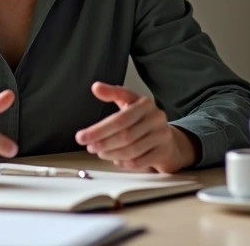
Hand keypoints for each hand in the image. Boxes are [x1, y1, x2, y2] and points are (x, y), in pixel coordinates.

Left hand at [75, 82, 196, 172]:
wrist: (168, 139)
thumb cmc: (143, 120)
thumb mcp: (130, 102)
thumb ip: (113, 93)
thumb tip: (95, 87)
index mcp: (145, 103)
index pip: (119, 119)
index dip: (98, 130)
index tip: (81, 136)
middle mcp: (156, 118)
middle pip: (124, 136)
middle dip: (103, 143)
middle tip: (89, 147)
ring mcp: (162, 136)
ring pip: (131, 150)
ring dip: (111, 154)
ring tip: (100, 153)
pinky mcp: (164, 152)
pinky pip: (139, 162)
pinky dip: (124, 163)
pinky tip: (117, 159)